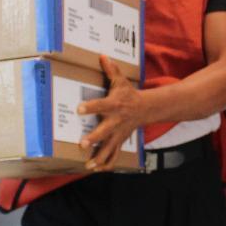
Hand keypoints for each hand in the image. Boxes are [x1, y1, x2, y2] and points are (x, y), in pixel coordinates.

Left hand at [77, 55, 145, 170]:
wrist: (147, 109)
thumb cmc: (129, 94)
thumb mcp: (121, 80)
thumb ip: (110, 69)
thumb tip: (101, 55)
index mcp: (114, 105)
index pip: (101, 105)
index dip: (90, 107)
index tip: (79, 109)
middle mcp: (115, 121)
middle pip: (104, 132)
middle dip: (94, 139)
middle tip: (82, 144)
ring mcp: (118, 134)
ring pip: (109, 148)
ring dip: (99, 157)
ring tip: (88, 165)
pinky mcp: (120, 141)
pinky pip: (114, 155)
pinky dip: (106, 164)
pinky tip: (96, 169)